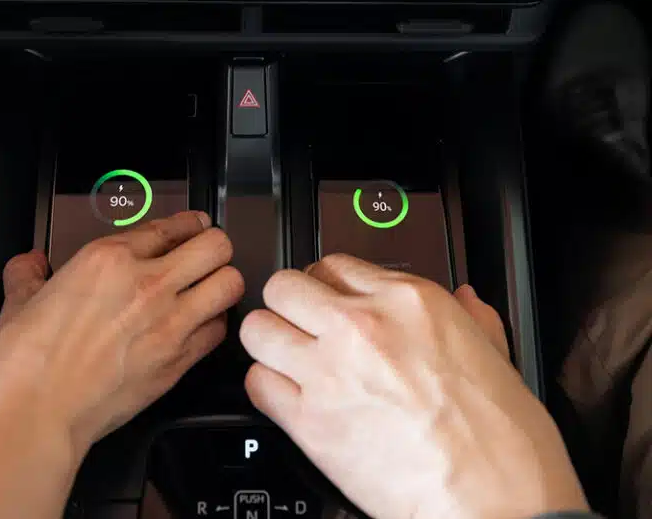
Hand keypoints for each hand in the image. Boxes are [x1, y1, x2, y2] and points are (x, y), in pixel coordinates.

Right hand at [0, 210, 243, 454]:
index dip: (188, 223)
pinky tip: (200, 327)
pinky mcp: (179, 360)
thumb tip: (29, 264)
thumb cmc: (26, 363)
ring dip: (223, 283)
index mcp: (109, 260)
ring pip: (230, 284)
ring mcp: (169, 322)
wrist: (36, 413)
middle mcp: (148, 285)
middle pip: (215, 246)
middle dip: (215, 247)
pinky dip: (214, 325)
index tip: (193, 226)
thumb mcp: (19, 302)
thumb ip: (28, 274)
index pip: (171, 226)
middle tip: (208, 255)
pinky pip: (219, 330)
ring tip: (211, 288)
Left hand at [240, 254, 586, 518]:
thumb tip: (464, 301)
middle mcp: (360, 326)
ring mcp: (328, 371)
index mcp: (407, 301)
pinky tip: (287, 396)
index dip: (325, 283)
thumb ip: (471, 318)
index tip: (327, 299)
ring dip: (268, 342)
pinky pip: (256, 383)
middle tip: (298, 323)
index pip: (333, 263)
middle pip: (284, 287)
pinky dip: (266, 387)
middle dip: (288, 304)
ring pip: (257, 329)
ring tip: (286, 357)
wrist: (493, 502)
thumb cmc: (502, 439)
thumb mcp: (495, 355)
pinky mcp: (308, 422)